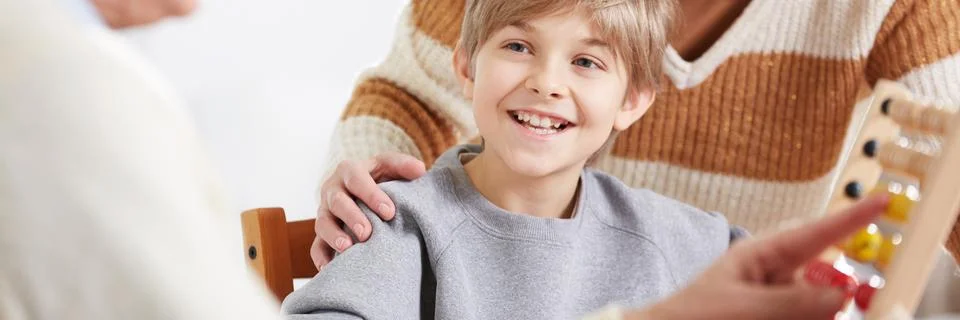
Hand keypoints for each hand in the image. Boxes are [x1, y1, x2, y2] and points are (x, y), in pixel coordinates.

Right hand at [311, 153, 425, 269]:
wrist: (359, 190)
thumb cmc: (377, 177)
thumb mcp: (389, 166)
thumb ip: (403, 165)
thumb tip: (420, 170)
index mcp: (349, 171)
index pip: (357, 180)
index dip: (371, 195)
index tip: (389, 212)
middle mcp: (332, 190)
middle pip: (338, 202)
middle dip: (352, 217)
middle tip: (367, 233)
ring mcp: (325, 212)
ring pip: (323, 224)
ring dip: (334, 236)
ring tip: (348, 248)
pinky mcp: (322, 232)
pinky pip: (316, 246)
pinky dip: (321, 257)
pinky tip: (330, 268)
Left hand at [628, 194, 889, 319]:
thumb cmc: (691, 316)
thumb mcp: (741, 305)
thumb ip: (791, 300)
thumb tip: (839, 294)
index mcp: (761, 255)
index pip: (815, 232)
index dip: (851, 217)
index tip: (882, 200)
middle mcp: (774, 274)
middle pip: (825, 276)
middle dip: (833, 292)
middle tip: (828, 306)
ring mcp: (776, 298)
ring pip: (818, 305)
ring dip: (814, 313)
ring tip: (762, 314)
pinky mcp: (776, 314)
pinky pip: (806, 315)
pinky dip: (807, 318)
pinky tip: (771, 317)